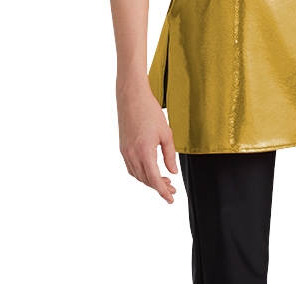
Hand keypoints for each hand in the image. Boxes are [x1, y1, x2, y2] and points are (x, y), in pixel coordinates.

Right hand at [118, 87, 179, 203]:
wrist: (132, 97)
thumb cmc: (150, 111)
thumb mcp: (166, 133)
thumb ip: (170, 155)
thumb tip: (172, 172)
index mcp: (145, 152)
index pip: (155, 180)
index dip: (163, 192)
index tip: (171, 199)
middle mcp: (132, 155)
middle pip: (146, 180)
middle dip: (159, 187)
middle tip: (172, 189)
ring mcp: (125, 152)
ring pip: (137, 175)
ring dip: (150, 181)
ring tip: (163, 181)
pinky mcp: (123, 148)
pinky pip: (131, 168)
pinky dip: (141, 174)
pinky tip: (149, 171)